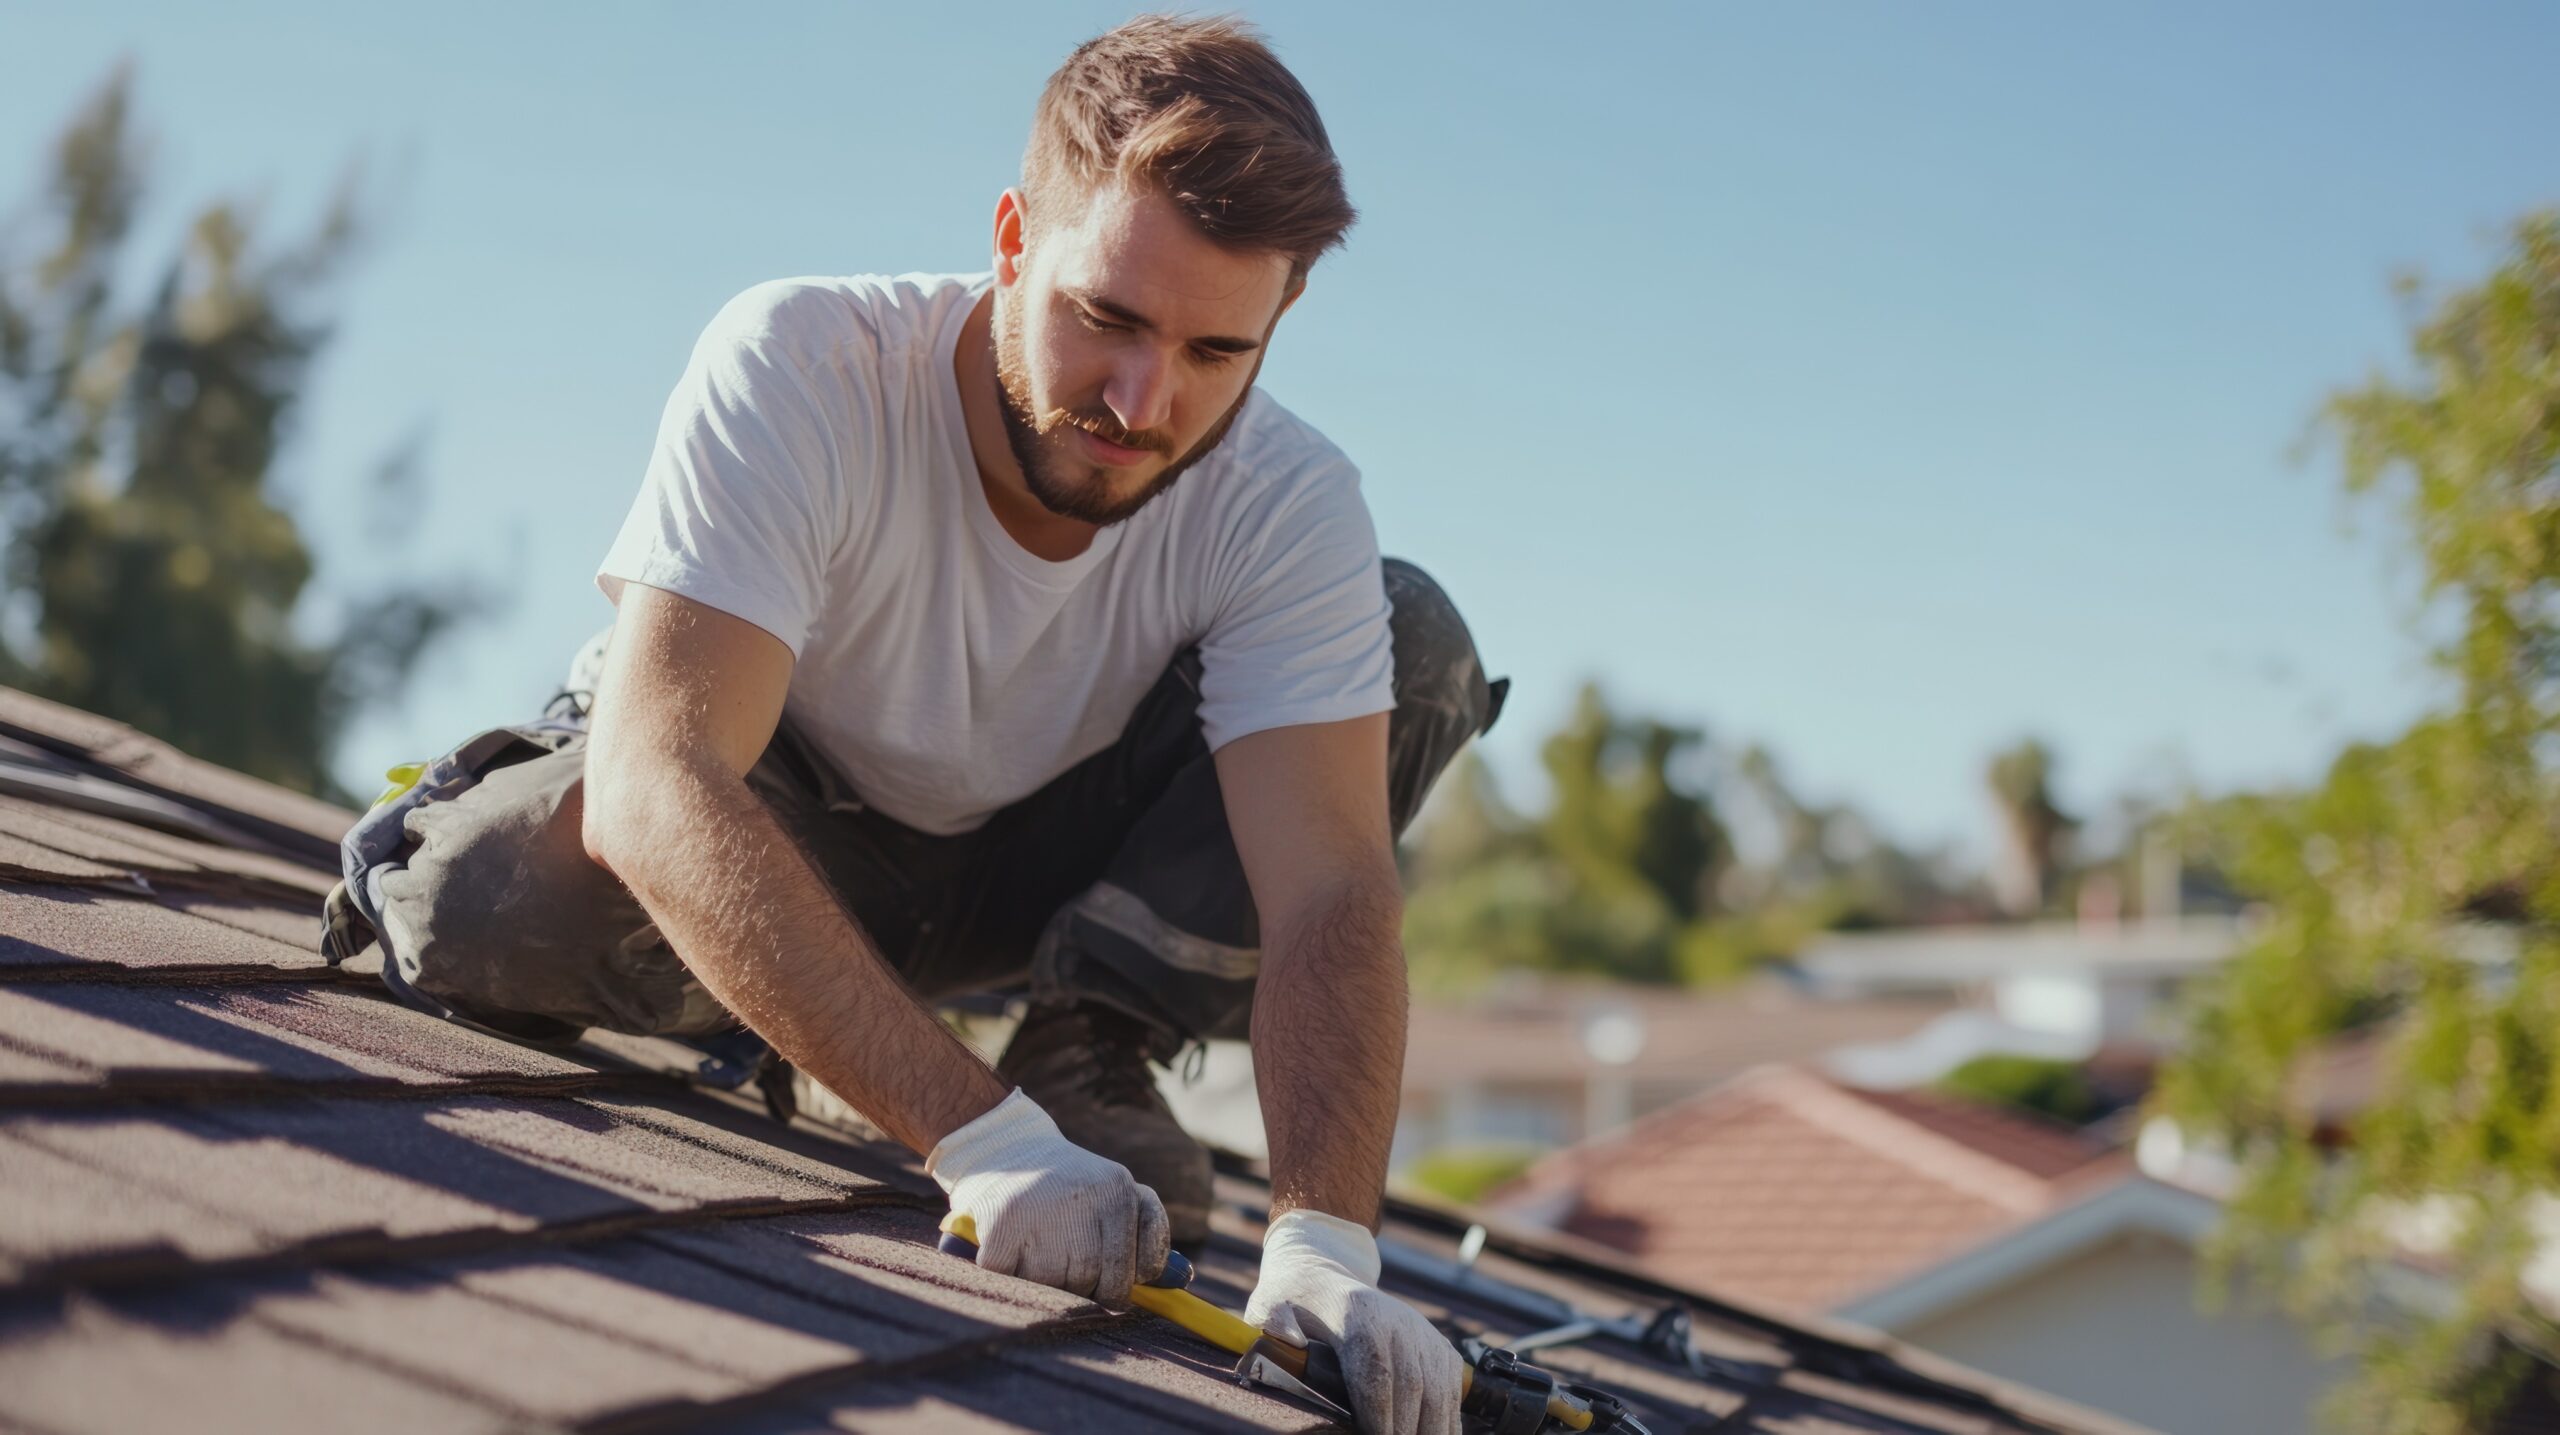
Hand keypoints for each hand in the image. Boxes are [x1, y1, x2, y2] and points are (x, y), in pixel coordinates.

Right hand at [927, 1088, 1169, 1305]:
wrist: (1004, 1146)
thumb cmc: (1068, 1186)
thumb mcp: (1115, 1195)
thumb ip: (1148, 1236)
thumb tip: (1184, 1281)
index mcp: (1120, 1193)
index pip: (1138, 1270)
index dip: (1120, 1284)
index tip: (1104, 1279)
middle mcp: (1088, 1199)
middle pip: (1097, 1282)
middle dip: (1081, 1286)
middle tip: (1061, 1262)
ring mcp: (1045, 1213)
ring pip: (1056, 1289)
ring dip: (1043, 1285)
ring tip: (1033, 1251)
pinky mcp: (1003, 1228)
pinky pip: (1013, 1283)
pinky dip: (1008, 1278)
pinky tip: (1008, 1253)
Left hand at [1244, 1208, 1461, 1434]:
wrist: (1325, 1274)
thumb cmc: (1293, 1300)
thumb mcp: (1270, 1304)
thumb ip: (1275, 1322)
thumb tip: (1290, 1339)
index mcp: (1356, 1313)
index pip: (1374, 1369)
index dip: (1376, 1412)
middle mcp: (1396, 1321)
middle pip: (1412, 1385)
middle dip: (1404, 1429)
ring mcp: (1421, 1333)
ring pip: (1438, 1389)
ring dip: (1432, 1428)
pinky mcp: (1438, 1345)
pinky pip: (1450, 1388)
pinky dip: (1448, 1420)